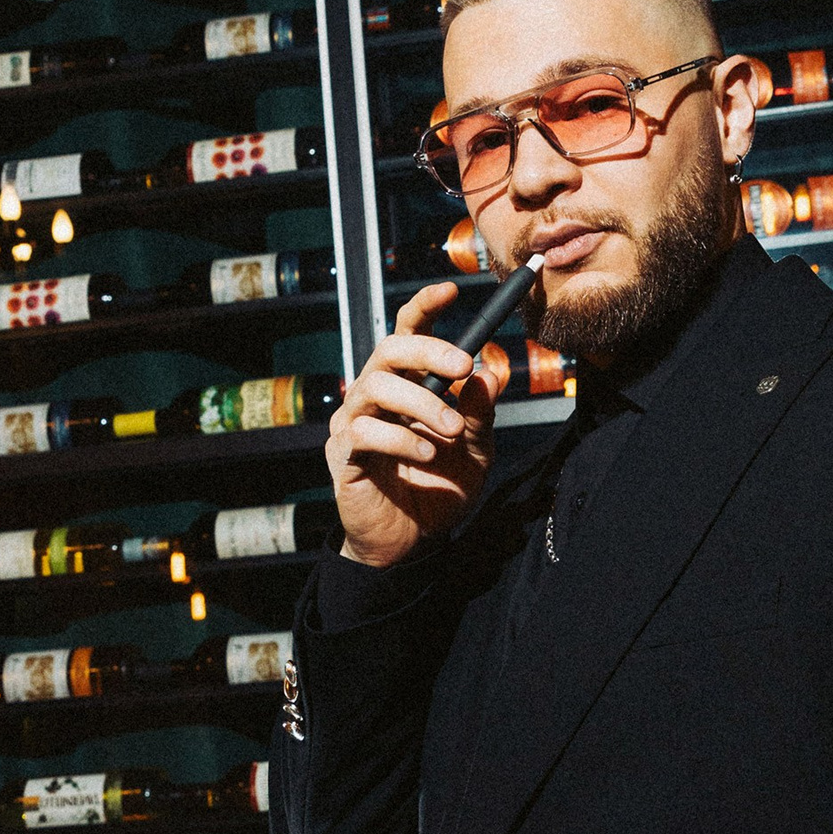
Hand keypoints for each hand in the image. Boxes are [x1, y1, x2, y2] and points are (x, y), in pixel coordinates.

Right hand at [326, 282, 504, 568]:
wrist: (412, 543)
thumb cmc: (439, 488)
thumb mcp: (475, 450)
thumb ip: (480, 413)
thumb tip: (489, 372)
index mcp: (407, 384)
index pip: (407, 333)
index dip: (424, 307)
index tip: (451, 290)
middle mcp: (375, 394)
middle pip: (387, 349)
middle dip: (427, 350)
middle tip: (462, 367)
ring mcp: (354, 422)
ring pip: (375, 385)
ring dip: (421, 402)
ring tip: (452, 429)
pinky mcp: (343, 455)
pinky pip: (364, 431)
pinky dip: (401, 437)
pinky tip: (427, 454)